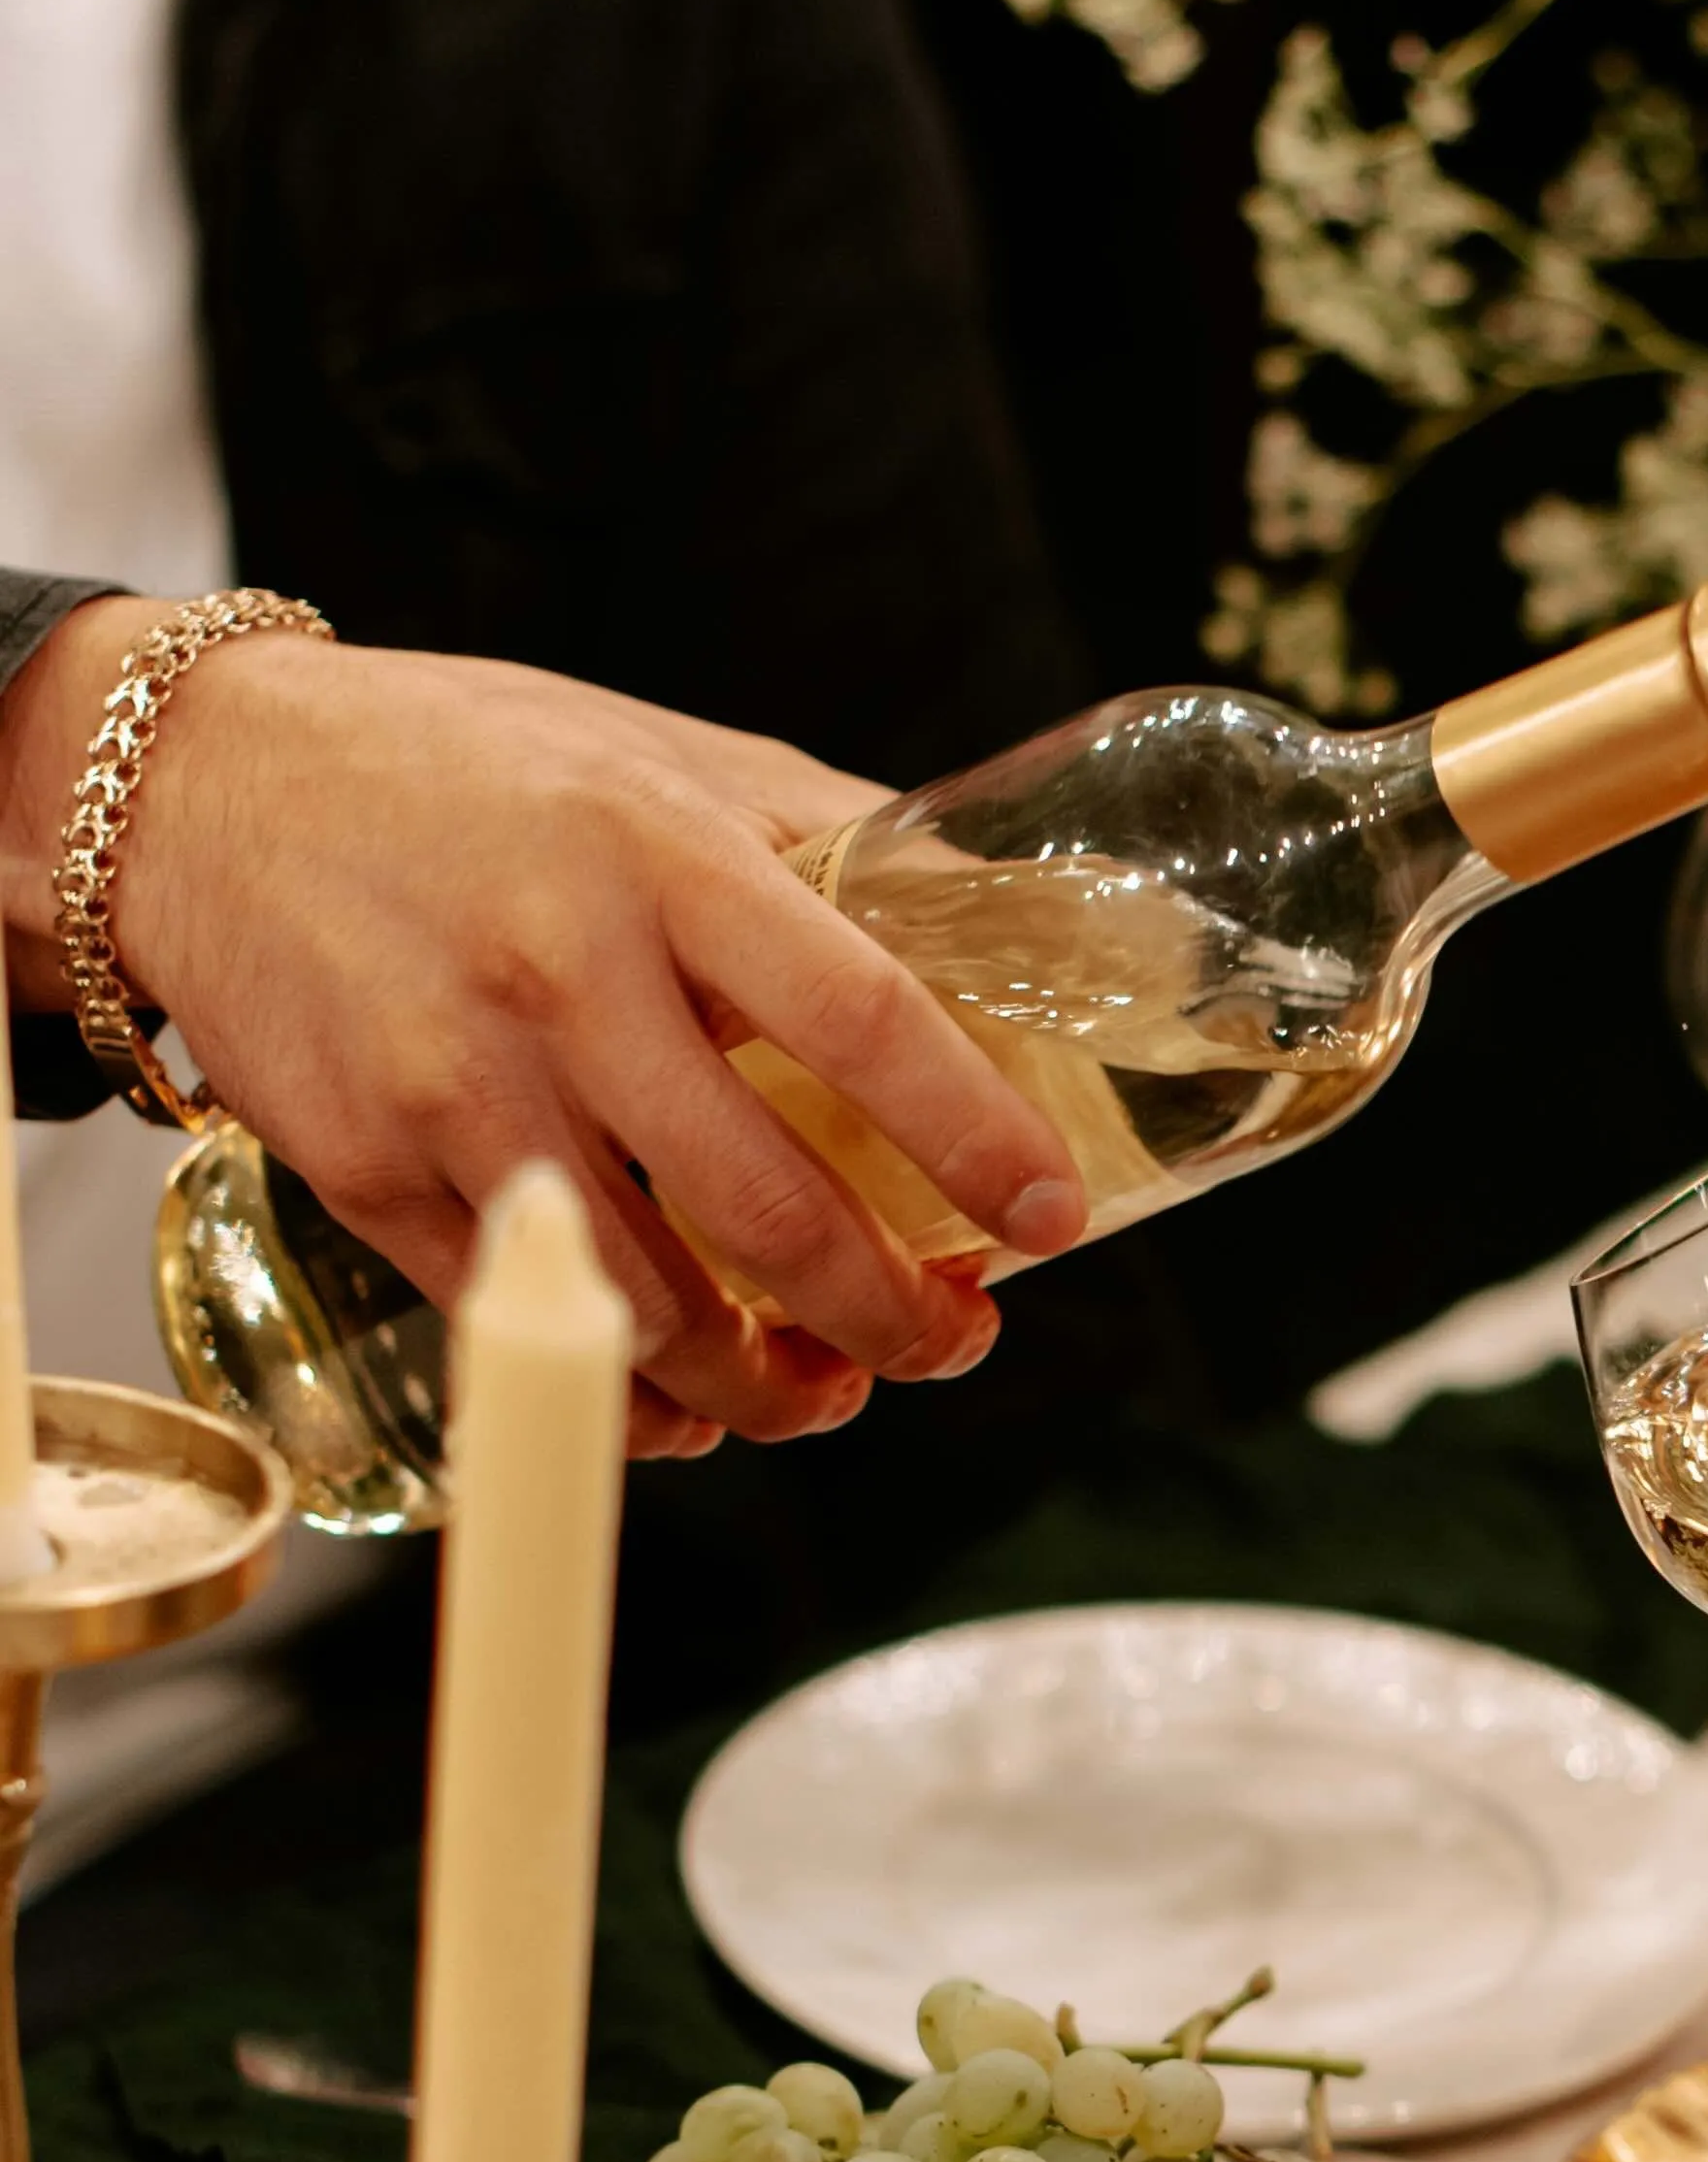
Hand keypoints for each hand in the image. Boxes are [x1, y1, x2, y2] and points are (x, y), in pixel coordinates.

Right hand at [0, 606, 1086, 1456]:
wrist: (202, 783)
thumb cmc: (467, 768)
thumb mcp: (661, 757)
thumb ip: (822, 841)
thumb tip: (1005, 914)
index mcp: (663, 857)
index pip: (861, 1015)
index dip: (972, 1135)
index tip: (1051, 1220)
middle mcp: (561, 971)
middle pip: (765, 1205)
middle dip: (888, 1311)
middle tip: (953, 1340)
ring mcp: (453, 1081)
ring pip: (643, 1299)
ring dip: (763, 1382)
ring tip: (829, 1391)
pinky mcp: (364, 1163)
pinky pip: (518, 1321)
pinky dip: (620, 1391)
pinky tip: (685, 1404)